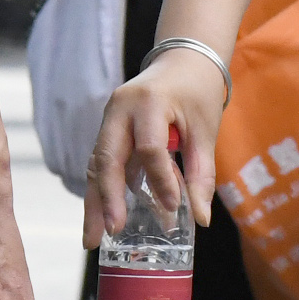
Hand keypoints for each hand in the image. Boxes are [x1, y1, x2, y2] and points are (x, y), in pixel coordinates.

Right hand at [84, 49, 229, 245]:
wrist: (182, 60)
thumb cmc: (197, 93)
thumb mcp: (206, 131)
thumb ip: (202, 174)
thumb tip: (201, 220)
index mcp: (149, 102)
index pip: (150, 147)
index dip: (160, 180)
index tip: (173, 208)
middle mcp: (119, 109)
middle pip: (107, 158)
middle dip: (107, 198)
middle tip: (111, 232)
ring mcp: (109, 118)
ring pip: (96, 164)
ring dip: (95, 202)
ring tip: (92, 239)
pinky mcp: (107, 130)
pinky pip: (100, 163)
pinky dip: (100, 192)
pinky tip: (100, 220)